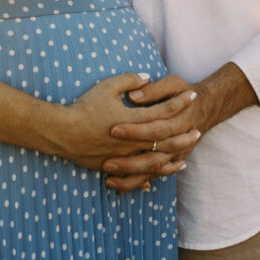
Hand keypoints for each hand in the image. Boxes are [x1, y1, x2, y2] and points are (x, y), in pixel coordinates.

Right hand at [49, 72, 196, 171]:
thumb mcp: (107, 87)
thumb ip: (129, 80)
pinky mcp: (113, 166)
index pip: (164, 110)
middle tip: (198, 131)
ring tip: (184, 159)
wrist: (62, 133)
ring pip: (154, 162)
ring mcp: (124, 156)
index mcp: (134, 119)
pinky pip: (135, 175)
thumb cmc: (84, 108)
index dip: (180, 102)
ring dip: (171, 160)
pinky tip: (155, 181)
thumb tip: (146, 78)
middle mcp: (133, 140)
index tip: (193, 95)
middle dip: (183, 136)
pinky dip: (147, 178)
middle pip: (165, 140)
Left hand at [103, 65, 258, 191]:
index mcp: (176, 122)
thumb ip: (154, 89)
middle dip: (129, 163)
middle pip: (152, 157)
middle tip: (106, 164)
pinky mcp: (170, 161)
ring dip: (131, 178)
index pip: (154, 129)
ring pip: (152, 171)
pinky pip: (153, 176)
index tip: (113, 130)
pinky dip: (138, 184)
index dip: (135, 131)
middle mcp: (176, 143)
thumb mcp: (173, 83)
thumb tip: (133, 95)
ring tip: (109, 181)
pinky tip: (120, 188)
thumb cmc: (183, 92)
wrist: (206, 107)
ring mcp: (174, 155)